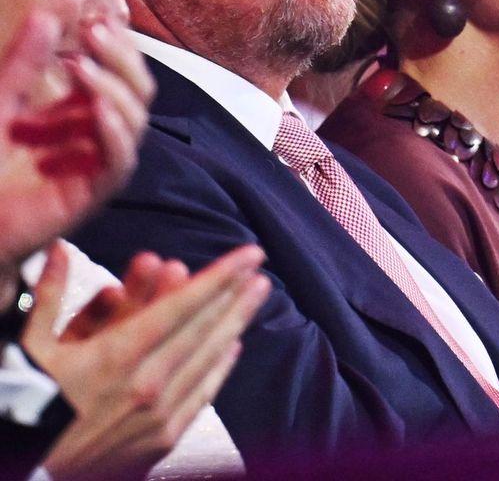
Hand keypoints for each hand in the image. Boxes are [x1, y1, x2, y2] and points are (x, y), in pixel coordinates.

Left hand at [0, 15, 153, 278]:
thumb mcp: (0, 103)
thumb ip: (23, 65)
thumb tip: (47, 16)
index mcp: (79, 112)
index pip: (119, 72)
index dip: (114, 46)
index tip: (94, 21)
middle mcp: (95, 135)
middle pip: (137, 90)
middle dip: (121, 58)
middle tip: (94, 32)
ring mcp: (97, 163)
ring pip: (134, 119)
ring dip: (112, 87)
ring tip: (80, 66)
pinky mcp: (92, 193)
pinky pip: (119, 160)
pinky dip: (113, 132)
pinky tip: (95, 109)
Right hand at [23, 241, 268, 480]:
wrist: (28, 475)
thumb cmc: (30, 407)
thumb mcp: (32, 348)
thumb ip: (51, 295)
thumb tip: (57, 250)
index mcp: (120, 354)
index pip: (184, 304)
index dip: (221, 275)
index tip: (250, 253)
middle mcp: (148, 382)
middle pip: (205, 327)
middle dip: (236, 293)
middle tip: (260, 268)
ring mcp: (160, 414)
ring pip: (209, 357)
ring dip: (236, 322)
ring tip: (257, 294)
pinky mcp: (163, 440)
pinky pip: (202, 395)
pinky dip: (220, 367)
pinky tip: (234, 345)